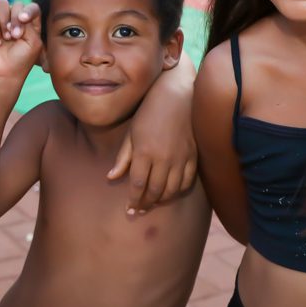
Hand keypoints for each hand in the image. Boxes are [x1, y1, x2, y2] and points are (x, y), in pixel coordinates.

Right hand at [0, 0, 41, 82]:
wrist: (4, 73)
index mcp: (30, 23)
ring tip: (6, 38)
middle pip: (17, 4)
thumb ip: (29, 24)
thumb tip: (17, 13)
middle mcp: (16, 19)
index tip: (23, 19)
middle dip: (15, 19)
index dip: (28, 10)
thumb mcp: (33, 42)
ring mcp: (2, 21)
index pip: (32, 7)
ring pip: (2, 4)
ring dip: (4, 21)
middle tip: (15, 36)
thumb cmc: (22, 59)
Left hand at [109, 54, 196, 212]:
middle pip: (154, 192)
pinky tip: (170, 192)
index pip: (137, 185)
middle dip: (145, 204)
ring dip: (161, 201)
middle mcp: (163, 159)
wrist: (177, 96)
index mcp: (144, 152)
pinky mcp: (193, 156)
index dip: (133, 201)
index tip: (129, 210)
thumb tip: (111, 177)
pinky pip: (187, 182)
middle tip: (139, 210)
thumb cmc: (149, 112)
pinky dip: (178, 191)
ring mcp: (180, 158)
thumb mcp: (131, 133)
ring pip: (172, 190)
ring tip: (153, 203)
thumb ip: (123, 158)